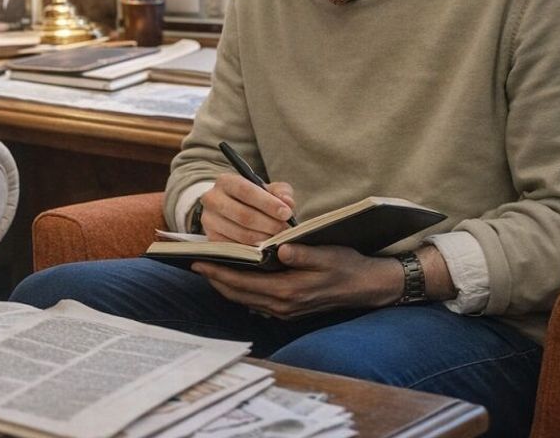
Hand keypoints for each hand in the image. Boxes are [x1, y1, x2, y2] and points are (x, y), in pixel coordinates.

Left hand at [192, 244, 402, 318]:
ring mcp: (285, 311)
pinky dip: (239, 290)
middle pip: (237, 294)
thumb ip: (302, 253)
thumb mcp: (327, 254)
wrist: (366, 287)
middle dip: (214, 279)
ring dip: (224, 285)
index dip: (218, 271)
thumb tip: (280, 249)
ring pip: (244, 299)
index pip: (243, 283)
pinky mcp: (287, 310)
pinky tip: (232, 276)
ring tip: (207, 268)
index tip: (198, 260)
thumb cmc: (346, 264)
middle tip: (193, 262)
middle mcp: (283, 305)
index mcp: (289, 291)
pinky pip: (254, 301)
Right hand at [200, 173, 297, 244]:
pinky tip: (265, 247)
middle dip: (269, 224)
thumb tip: (288, 203)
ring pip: (240, 234)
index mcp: (225, 182)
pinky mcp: (211, 239)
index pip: (246, 191)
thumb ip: (280, 192)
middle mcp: (212, 199)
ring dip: (263, 239)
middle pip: (244, 215)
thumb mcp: (267, 189)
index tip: (286, 213)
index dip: (268, 203)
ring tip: (277, 238)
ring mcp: (209, 220)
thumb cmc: (252, 198)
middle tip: (285, 229)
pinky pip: (235, 248)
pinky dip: (254, 249)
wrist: (228, 208)